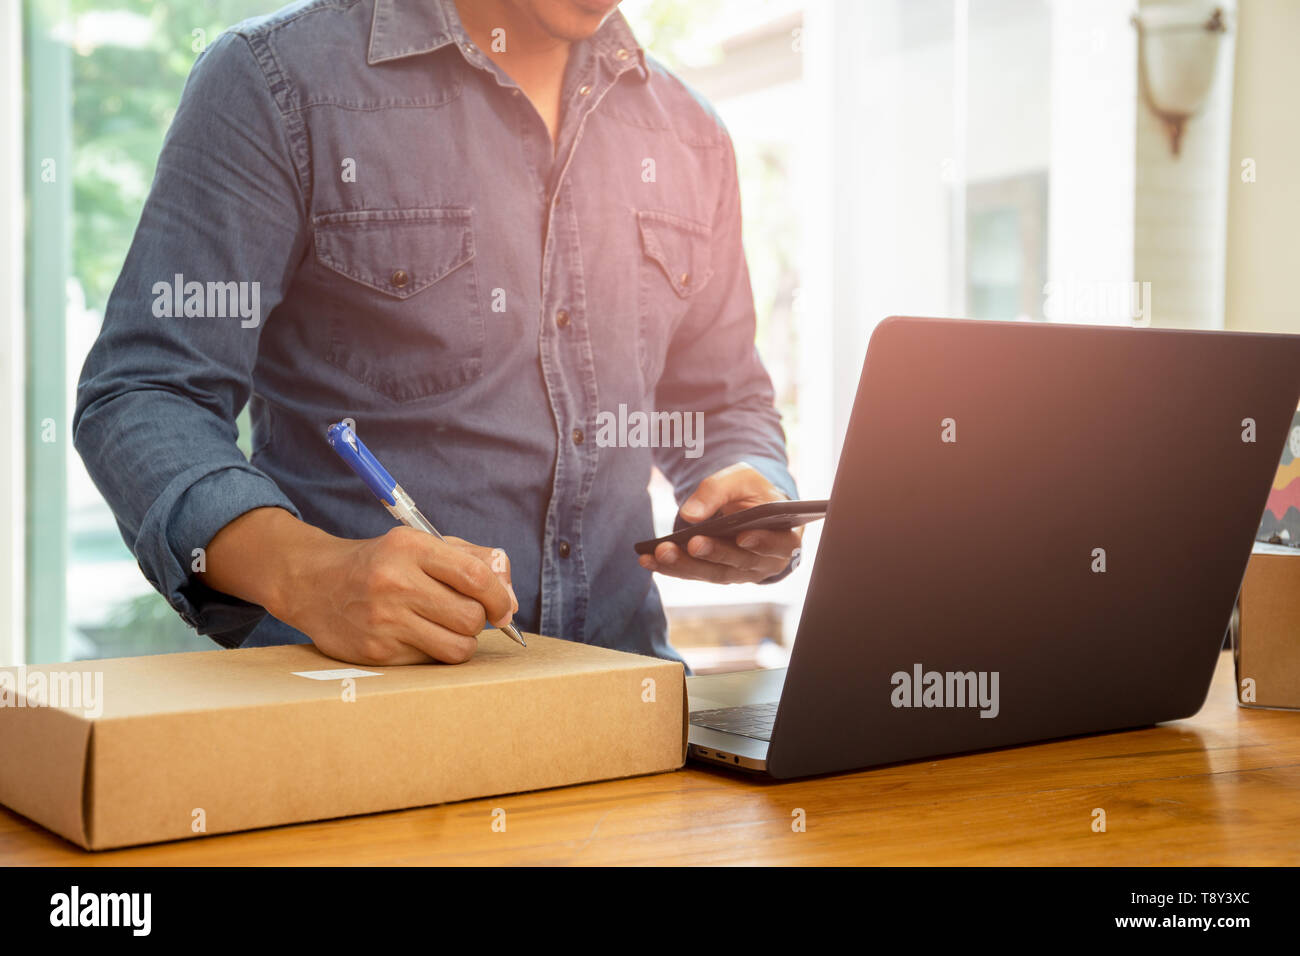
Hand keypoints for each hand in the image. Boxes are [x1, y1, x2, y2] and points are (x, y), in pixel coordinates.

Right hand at [284, 527, 517, 664]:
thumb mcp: (422, 545)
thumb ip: (474, 561)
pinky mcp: (376, 652)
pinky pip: (430, 661)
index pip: (476, 576)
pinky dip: (433, 651)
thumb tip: (512, 601)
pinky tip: (414, 634)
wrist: (315, 584)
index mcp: (411, 547)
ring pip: (457, 647)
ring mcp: (384, 620)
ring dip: (462, 640)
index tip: (505, 608)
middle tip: (466, 614)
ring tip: (446, 627)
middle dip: (480, 620)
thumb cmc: (383, 563)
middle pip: (471, 617)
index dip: (501, 597)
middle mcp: (395, 582)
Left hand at [638, 462, 801, 583]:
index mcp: (784, 535)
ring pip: (714, 573)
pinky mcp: (717, 574)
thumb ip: (718, 490)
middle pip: (740, 562)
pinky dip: (672, 568)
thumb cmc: (752, 493)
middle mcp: (765, 561)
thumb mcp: (741, 479)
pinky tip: (648, 560)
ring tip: (659, 553)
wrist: (750, 509)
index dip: (763, 542)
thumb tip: (690, 515)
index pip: (779, 544)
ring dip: (685, 565)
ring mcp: (740, 572)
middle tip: (693, 543)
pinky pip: (695, 574)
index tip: (744, 536)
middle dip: (715, 553)